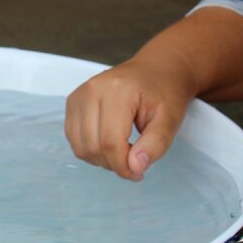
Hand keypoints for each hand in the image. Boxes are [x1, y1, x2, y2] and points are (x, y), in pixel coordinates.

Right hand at [65, 58, 191, 180]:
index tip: (138, 173)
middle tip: (134, 163)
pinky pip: (73, 138)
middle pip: (92, 146)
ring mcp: (78, 96)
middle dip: (113, 164)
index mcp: (118, 91)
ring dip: (100, 159)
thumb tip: (135, 167)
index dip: (123, 165)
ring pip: (80, 146)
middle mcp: (92, 90)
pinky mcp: (72, 102)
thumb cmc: (164, 93)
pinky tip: (109, 144)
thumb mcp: (170, 119)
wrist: (155, 70)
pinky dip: (90, 149)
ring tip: (122, 153)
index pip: (111, 141)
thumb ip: (155, 145)